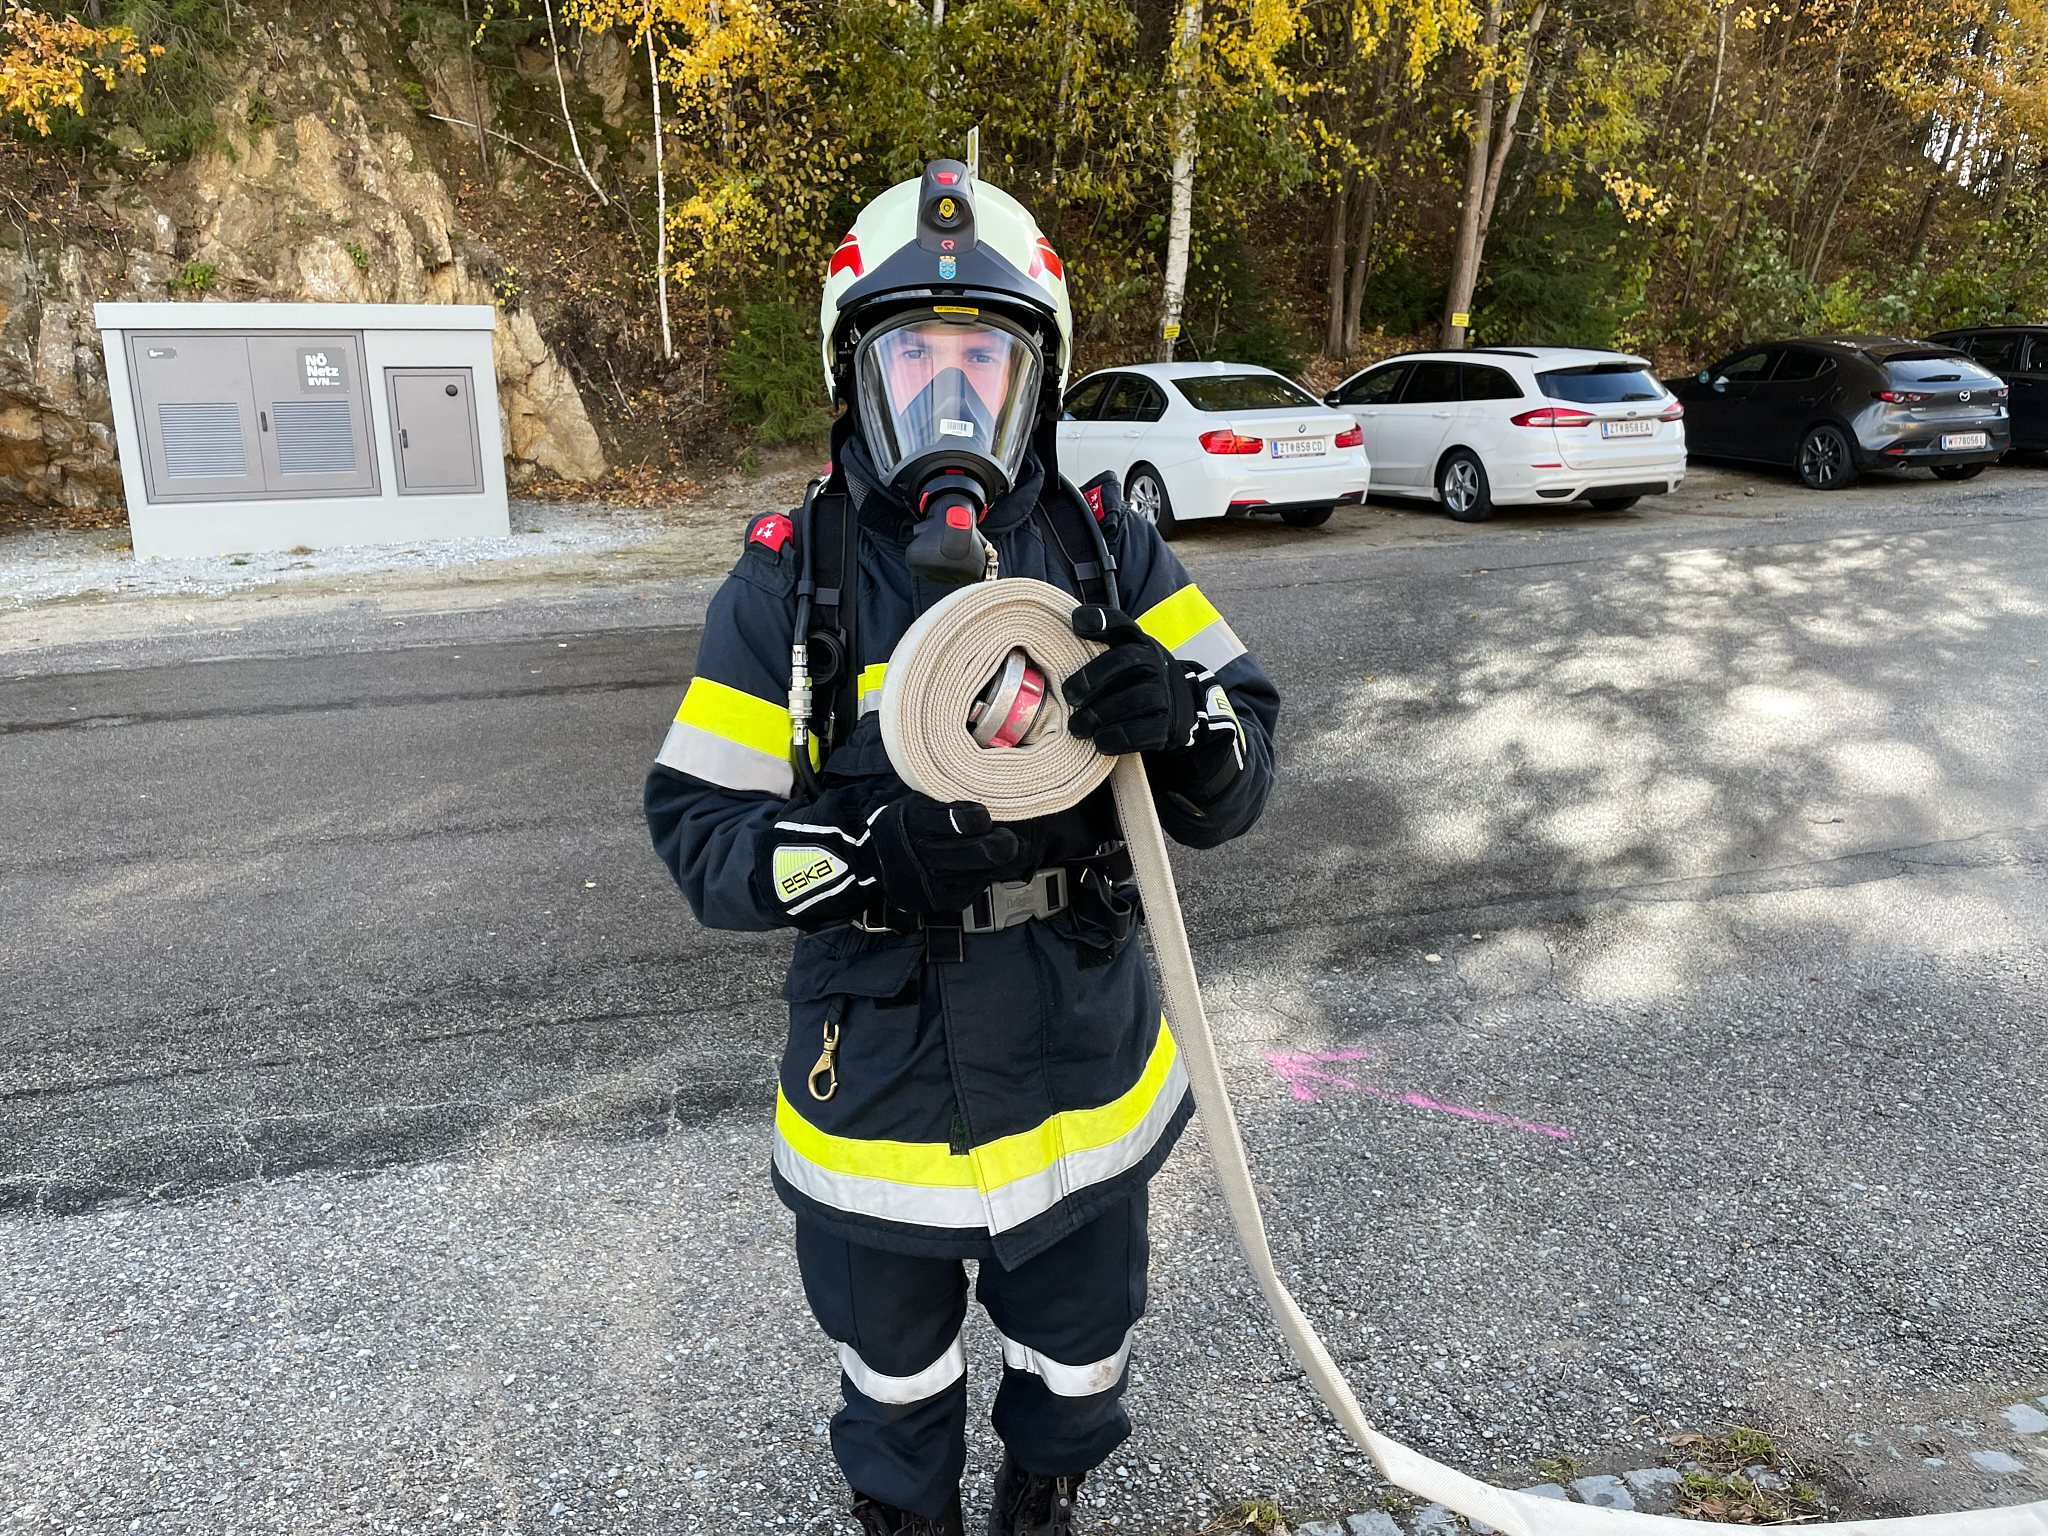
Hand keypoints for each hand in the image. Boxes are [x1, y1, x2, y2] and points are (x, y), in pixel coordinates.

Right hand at [872, 795, 1025, 912]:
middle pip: (983, 853)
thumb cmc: (906, 825)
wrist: (877, 860)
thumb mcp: (919, 801)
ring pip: (985, 871)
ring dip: (995, 860)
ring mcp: (933, 883)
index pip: (962, 821)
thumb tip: (996, 801)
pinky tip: (974, 866)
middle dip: (1004, 843)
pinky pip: (978, 887)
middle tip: (1008, 836)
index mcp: (916, 822)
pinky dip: (982, 875)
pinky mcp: (942, 901)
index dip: (982, 818)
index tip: (985, 815)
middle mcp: (923, 856)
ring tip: (991, 849)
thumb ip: (952, 801)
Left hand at [1062, 605, 1196, 755]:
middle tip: (1069, 696)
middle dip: (1092, 678)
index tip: (1077, 623)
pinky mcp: (1166, 725)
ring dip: (1098, 714)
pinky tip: (1099, 741)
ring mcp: (1164, 694)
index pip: (1122, 624)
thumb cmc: (1137, 680)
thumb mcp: (1124, 656)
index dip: (1102, 619)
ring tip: (1077, 727)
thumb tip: (1065, 627)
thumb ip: (1097, 645)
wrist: (1180, 710)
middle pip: (1125, 660)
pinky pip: (1141, 733)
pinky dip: (1115, 738)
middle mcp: (1155, 663)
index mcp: (1139, 643)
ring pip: (1133, 699)